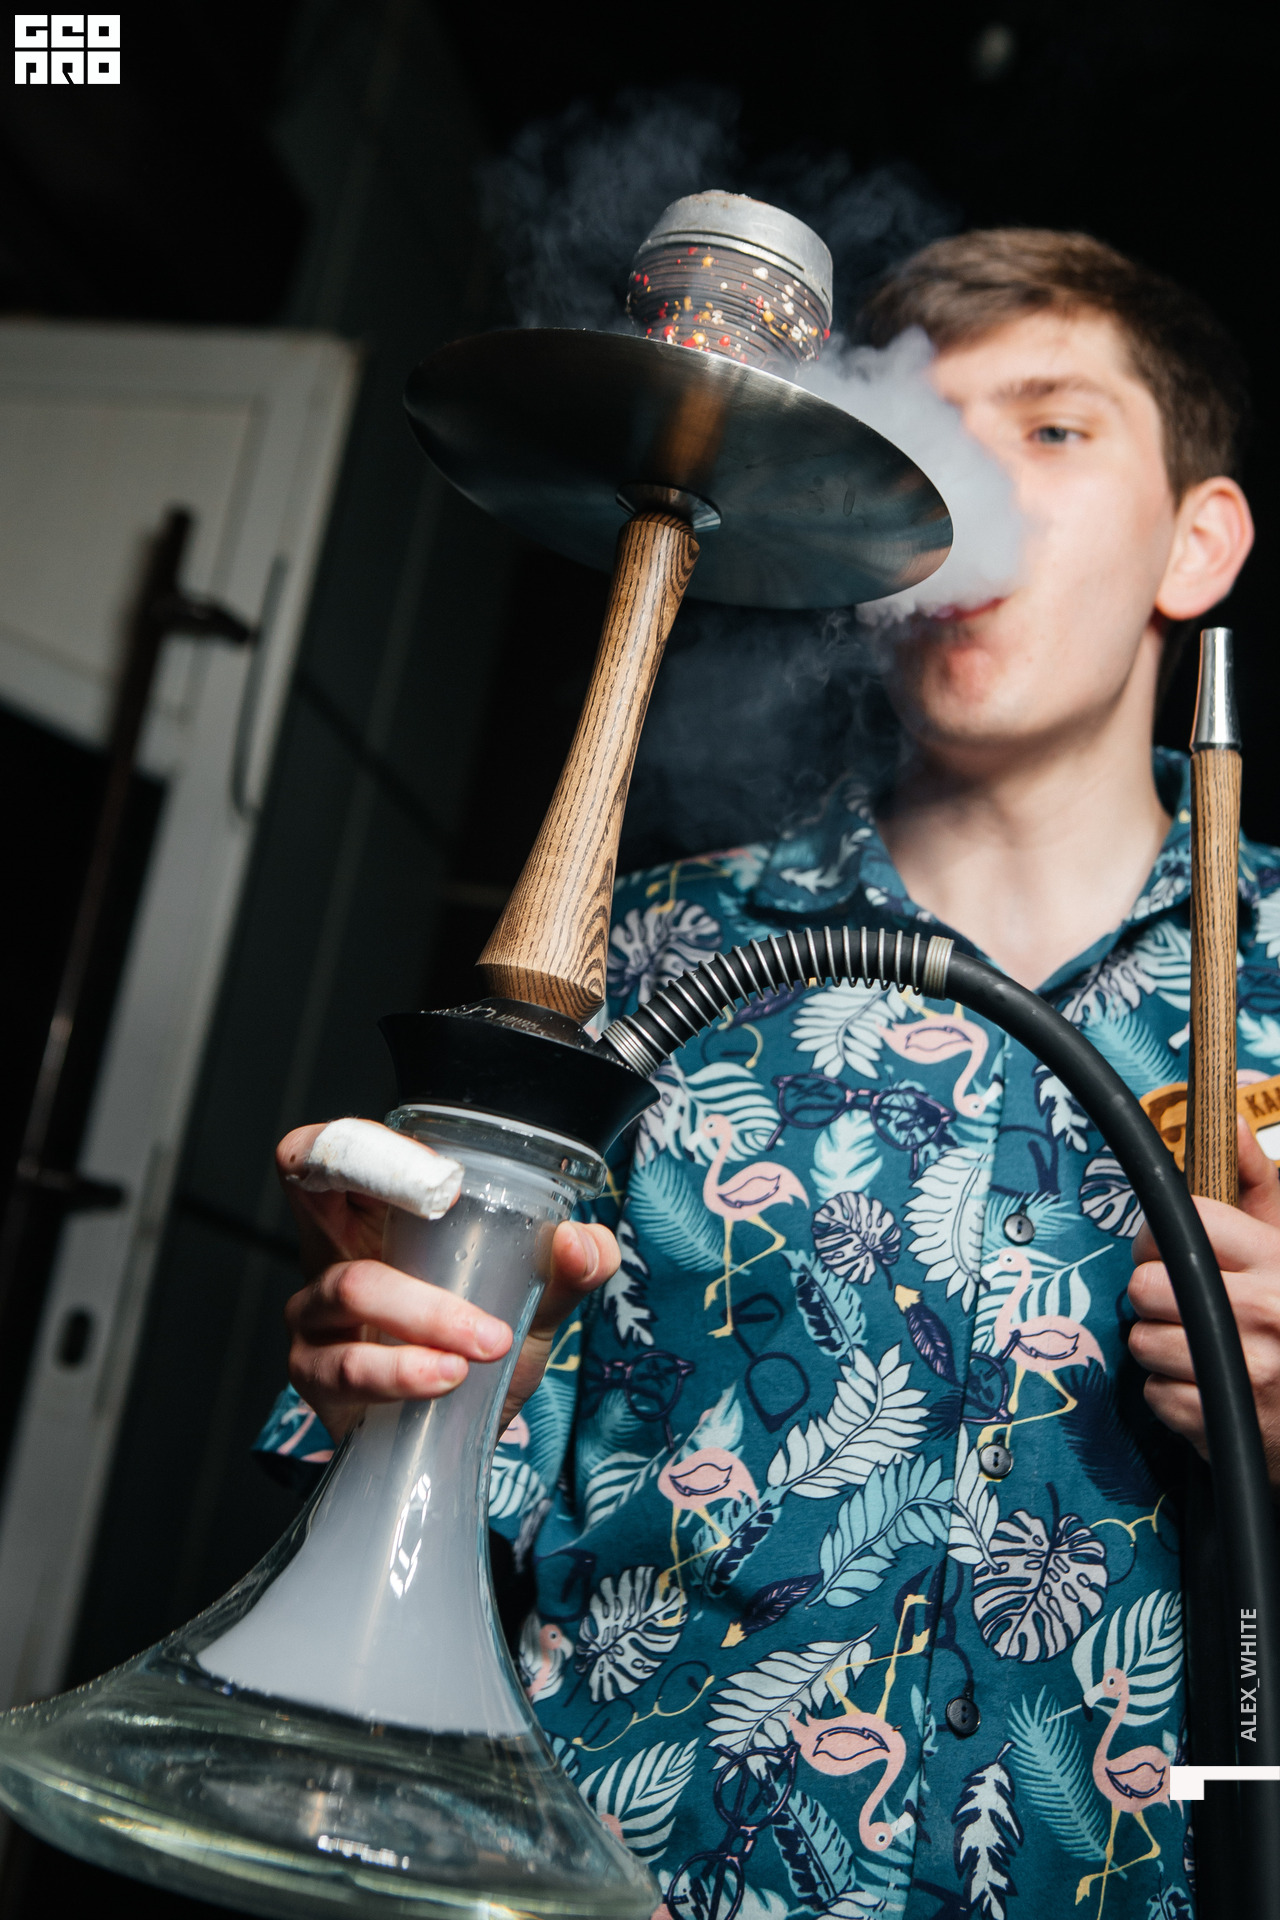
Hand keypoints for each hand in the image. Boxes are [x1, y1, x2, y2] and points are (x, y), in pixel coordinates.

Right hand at [277, 1122, 619, 1441]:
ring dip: (430, 1312)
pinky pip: (346, 1363)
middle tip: (444, 1199)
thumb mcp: (535, 1301)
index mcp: (379, 1212)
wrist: (462, 1441)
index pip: (346, 1145)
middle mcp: (335, 1247)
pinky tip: (447, 1376)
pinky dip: (403, 1369)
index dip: (376, 1142)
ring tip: (487, 1342)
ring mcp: (315, 1310)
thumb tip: (578, 1242)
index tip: (448, 1176)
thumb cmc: (482, 1347)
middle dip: (364, 1170)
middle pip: (303, 1173)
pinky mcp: (314, 1373)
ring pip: (354, 1284)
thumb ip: (570, 1270)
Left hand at [1129, 1115, 1279, 1480]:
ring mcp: (1244, 1370)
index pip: (1187, 1222)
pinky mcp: (1223, 1420)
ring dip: (1161, 1347)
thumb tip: (1230, 1121)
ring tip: (1200, 1348)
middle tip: (1180, 1303)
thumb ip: (1258, 1185)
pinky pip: (1155, 1393)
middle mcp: (1262, 1312)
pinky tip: (1206, 1386)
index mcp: (1277, 1263)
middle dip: (1154, 1295)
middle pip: (1148, 1285)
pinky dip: (1173, 1395)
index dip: (1160, 1235)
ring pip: (1143, 1341)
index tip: (1166, 1250)